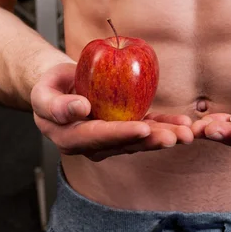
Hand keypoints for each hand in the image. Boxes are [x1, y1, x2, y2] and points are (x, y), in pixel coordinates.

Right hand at [31, 63, 193, 161]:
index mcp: (72, 140)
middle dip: (153, 141)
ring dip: (166, 136)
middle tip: (176, 137)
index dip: (122, 134)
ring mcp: (112, 138)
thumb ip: (57, 105)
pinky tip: (183, 123)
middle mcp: (95, 145)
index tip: (143, 129)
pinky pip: (148, 126)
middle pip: (126, 144)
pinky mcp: (126, 127)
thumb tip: (81, 108)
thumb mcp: (42, 94)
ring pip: (141, 140)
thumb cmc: (50, 88)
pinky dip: (166, 124)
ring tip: (188, 133)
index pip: (99, 137)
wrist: (61, 86)